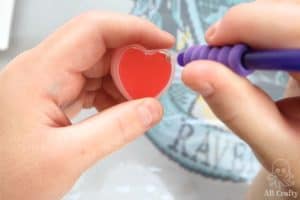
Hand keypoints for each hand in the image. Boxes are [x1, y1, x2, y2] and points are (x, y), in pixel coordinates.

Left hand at [0, 12, 173, 199]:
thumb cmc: (7, 179)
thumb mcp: (67, 157)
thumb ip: (116, 130)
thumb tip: (152, 108)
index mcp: (38, 73)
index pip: (94, 30)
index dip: (134, 30)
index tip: (163, 44)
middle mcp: (42, 69)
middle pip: (99, 46)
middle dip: (134, 60)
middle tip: (158, 80)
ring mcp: (48, 81)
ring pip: (98, 64)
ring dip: (126, 79)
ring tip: (144, 99)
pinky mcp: (54, 94)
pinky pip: (92, 83)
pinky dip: (113, 93)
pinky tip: (123, 109)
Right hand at [182, 0, 299, 190]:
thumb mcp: (276, 146)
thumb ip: (236, 108)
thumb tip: (194, 71)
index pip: (299, 28)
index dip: (252, 23)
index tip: (212, 42)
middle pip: (292, 14)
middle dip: (249, 24)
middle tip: (215, 49)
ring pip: (288, 15)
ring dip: (254, 28)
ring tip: (231, 57)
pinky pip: (289, 25)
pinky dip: (262, 33)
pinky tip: (250, 54)